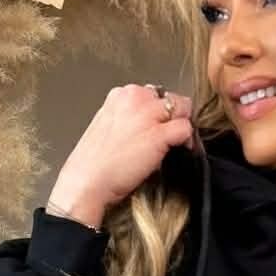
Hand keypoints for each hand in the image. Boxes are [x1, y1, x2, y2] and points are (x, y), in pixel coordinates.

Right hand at [48, 82, 196, 224]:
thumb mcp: (107, 127)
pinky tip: (181, 150)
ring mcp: (148, 114)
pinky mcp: (159, 134)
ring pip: (182, 107)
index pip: (151, 94)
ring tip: (177, 143)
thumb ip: (126, 118)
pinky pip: (186, 128)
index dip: (158, 111)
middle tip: (170, 136)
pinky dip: (188, 140)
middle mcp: (135, 98)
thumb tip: (146, 124)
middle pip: (169, 98)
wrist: (87, 182)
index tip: (157, 126)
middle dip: (173, 115)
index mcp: (119, 95)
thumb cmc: (94, 163)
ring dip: (182, 124)